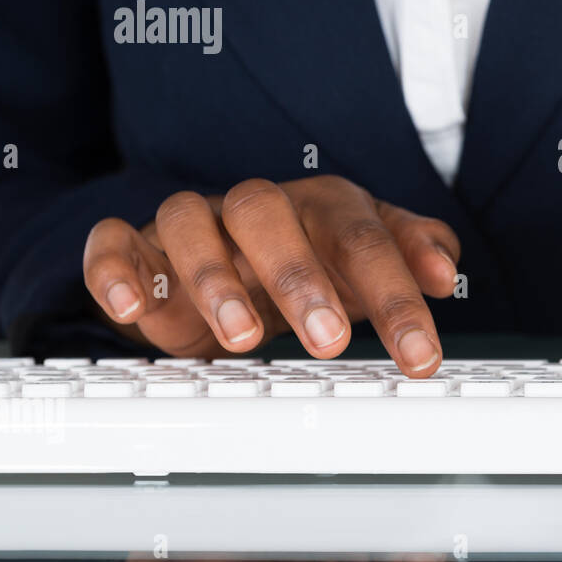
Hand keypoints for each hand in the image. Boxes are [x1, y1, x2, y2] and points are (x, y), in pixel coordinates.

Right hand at [83, 176, 459, 374]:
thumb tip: (446, 265)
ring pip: (192, 223)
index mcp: (323, 206)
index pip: (365, 239)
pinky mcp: (138, 245)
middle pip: (271, 215)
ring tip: (244, 338)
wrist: (232, 260)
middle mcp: (258, 207)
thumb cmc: (313, 259)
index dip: (395, 295)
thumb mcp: (368, 259)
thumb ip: (413, 251)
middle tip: (330, 341)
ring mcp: (196, 222)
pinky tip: (128, 311)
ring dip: (215, 278)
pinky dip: (116, 271)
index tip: (420, 354)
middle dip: (302, 278)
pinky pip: (116, 242)